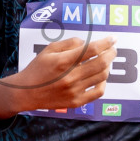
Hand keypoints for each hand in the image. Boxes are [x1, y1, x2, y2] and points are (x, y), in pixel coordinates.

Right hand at [0, 37, 115, 116]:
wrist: (26, 93)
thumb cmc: (37, 69)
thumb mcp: (49, 49)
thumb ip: (69, 43)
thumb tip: (86, 43)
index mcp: (63, 61)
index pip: (92, 49)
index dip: (106, 43)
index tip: (112, 39)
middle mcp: (70, 77)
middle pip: (101, 63)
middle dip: (111, 53)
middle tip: (113, 49)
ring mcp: (74, 91)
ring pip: (102, 76)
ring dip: (108, 66)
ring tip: (106, 61)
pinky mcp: (76, 101)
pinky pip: (98, 92)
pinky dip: (103, 83)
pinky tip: (100, 77)